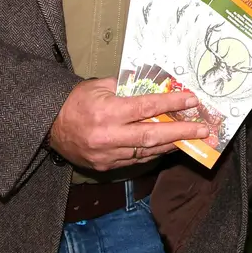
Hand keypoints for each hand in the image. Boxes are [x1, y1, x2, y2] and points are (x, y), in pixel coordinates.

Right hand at [48, 77, 208, 172]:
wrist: (48, 126)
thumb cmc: (76, 101)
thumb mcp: (100, 86)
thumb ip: (128, 86)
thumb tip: (157, 85)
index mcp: (107, 113)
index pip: (146, 108)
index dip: (171, 104)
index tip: (192, 101)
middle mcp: (108, 136)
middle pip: (152, 135)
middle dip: (180, 132)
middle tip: (202, 130)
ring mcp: (107, 155)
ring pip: (146, 152)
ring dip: (171, 145)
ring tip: (191, 139)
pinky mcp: (105, 166)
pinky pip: (136, 160)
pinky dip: (154, 153)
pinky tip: (168, 146)